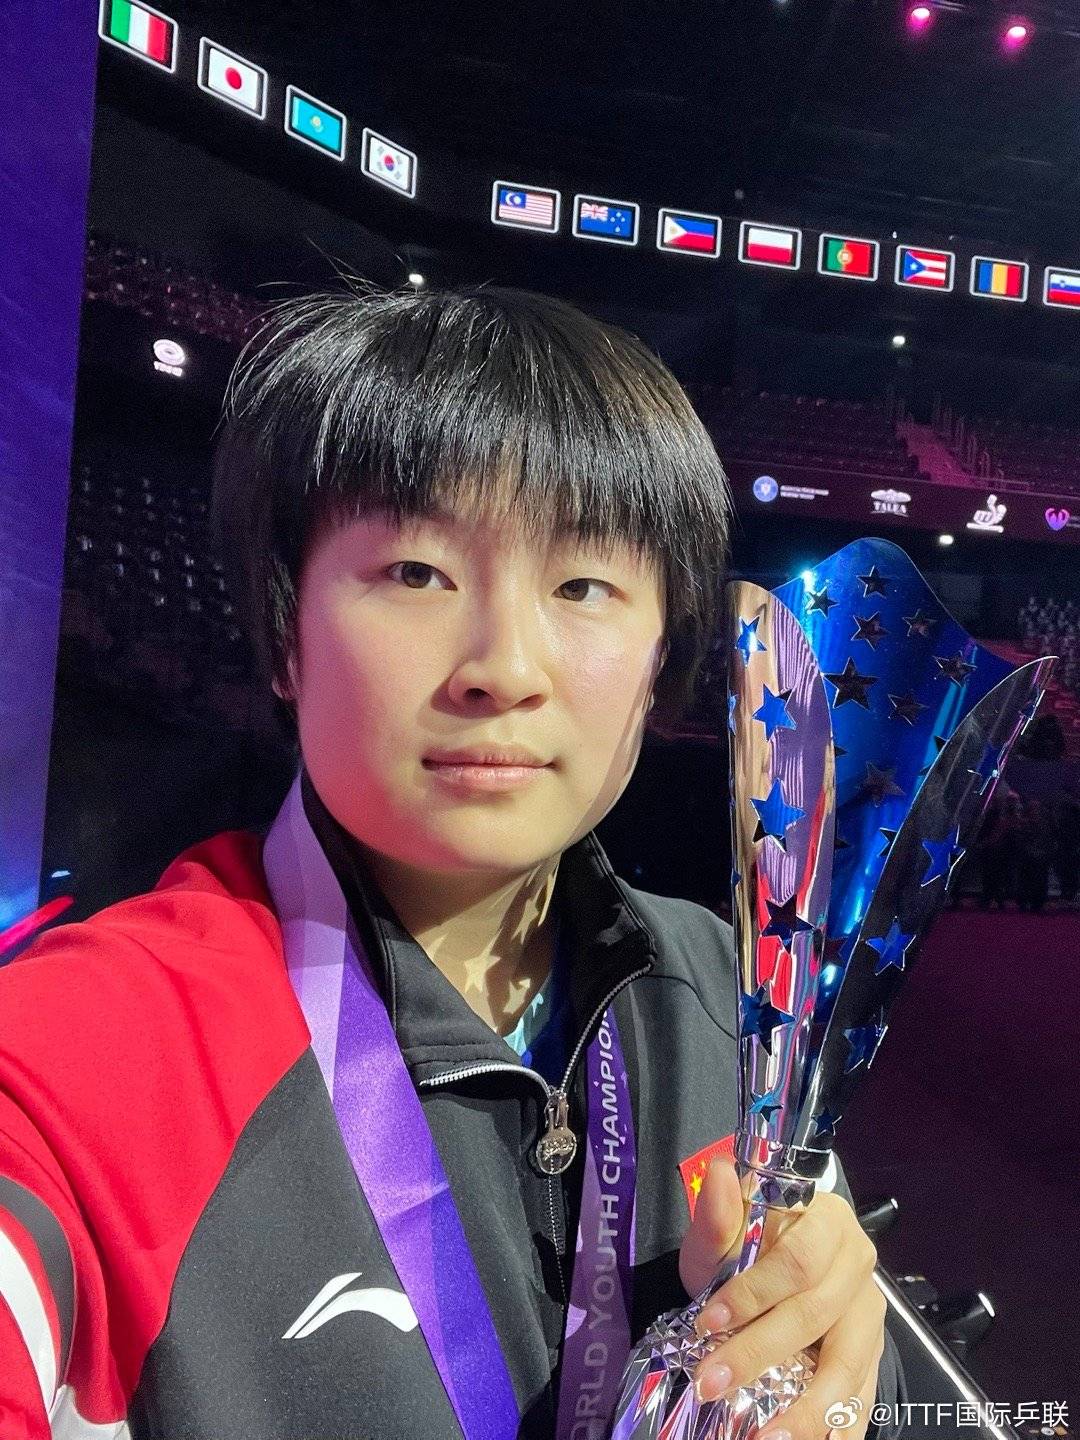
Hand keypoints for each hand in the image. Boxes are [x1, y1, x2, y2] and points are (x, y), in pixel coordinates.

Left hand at [678, 1156, 885, 1439]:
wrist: (765, 1272)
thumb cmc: (742, 1250)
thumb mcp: (720, 1233)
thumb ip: (718, 1212)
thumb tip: (723, 1175)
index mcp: (827, 1221)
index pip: (796, 1260)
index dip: (752, 1294)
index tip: (706, 1324)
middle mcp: (857, 1264)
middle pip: (815, 1315)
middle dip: (759, 1353)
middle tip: (711, 1382)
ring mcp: (870, 1313)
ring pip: (846, 1365)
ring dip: (805, 1409)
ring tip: (766, 1437)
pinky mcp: (872, 1355)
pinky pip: (863, 1398)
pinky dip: (839, 1429)